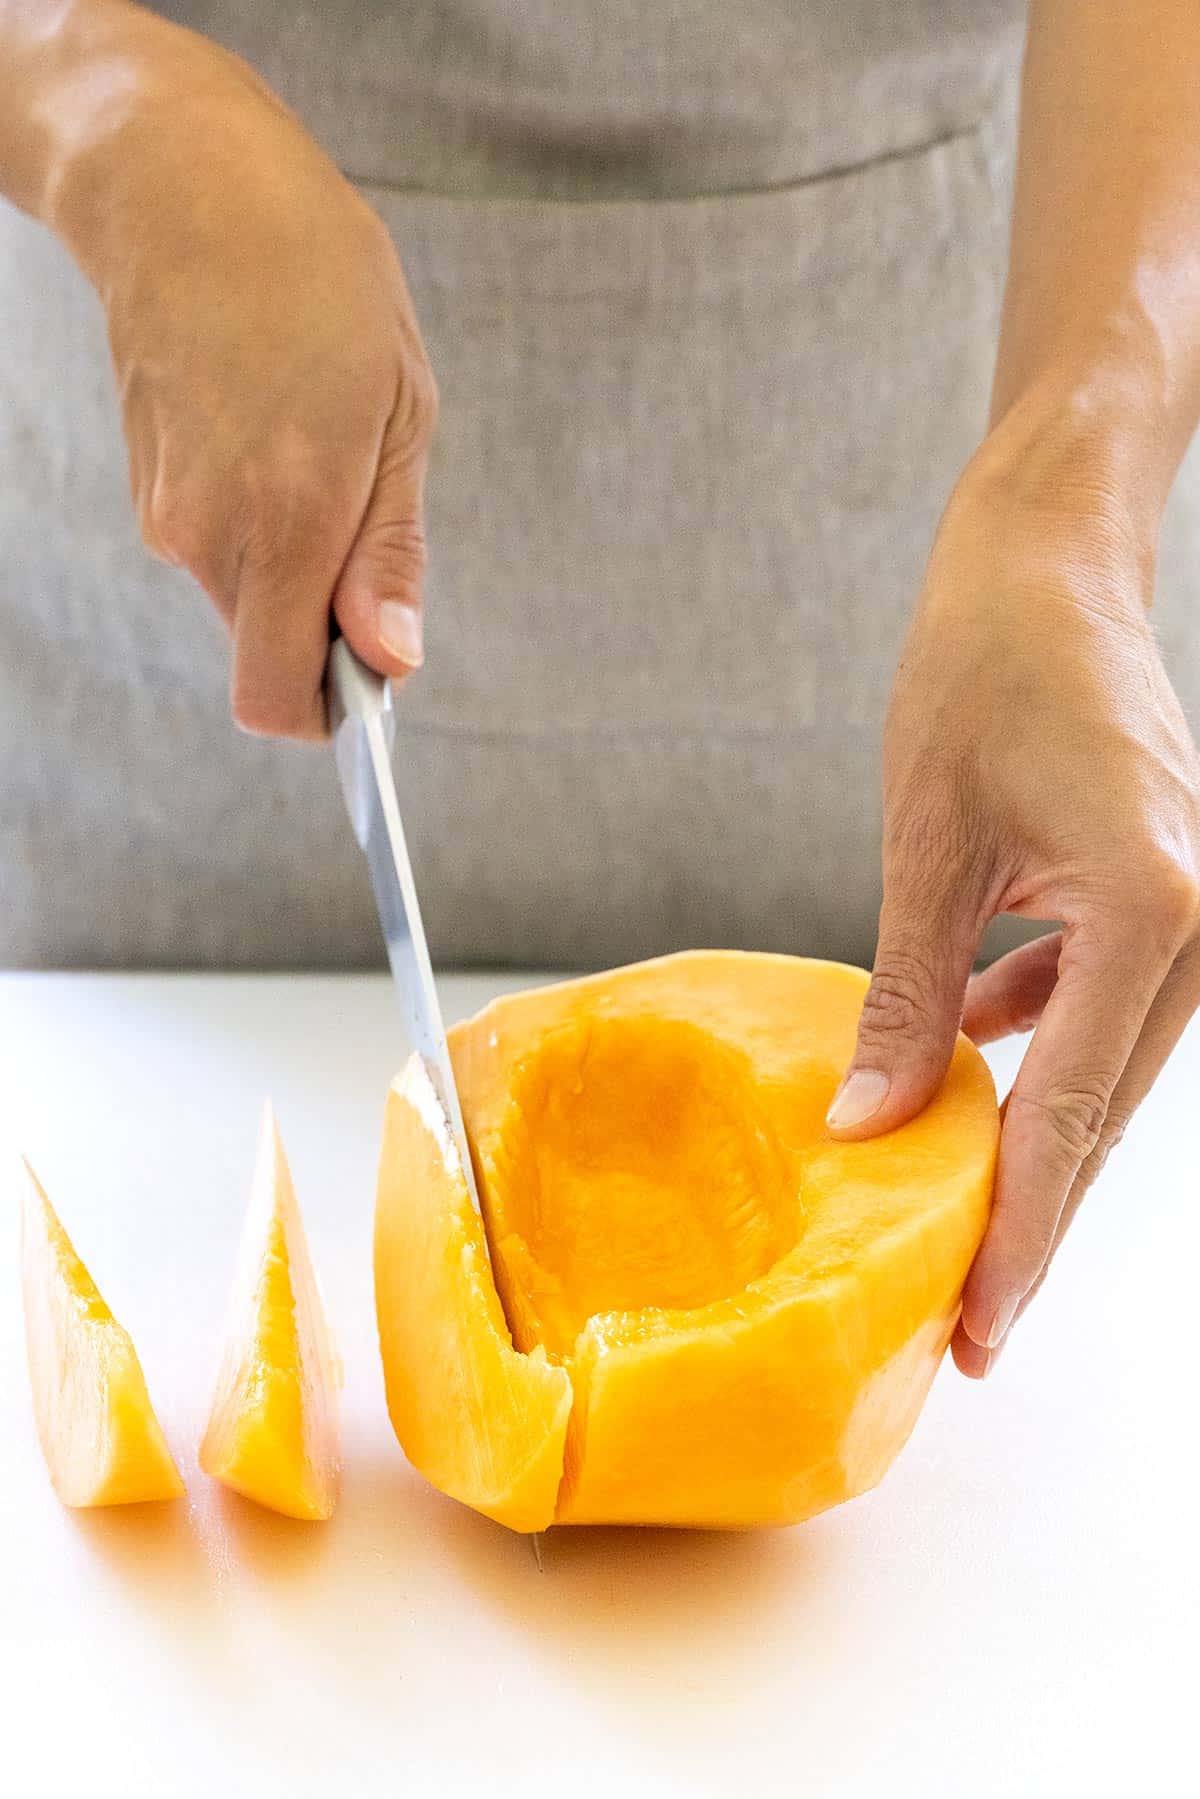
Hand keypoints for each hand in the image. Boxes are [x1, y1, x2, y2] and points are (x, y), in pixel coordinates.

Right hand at [52, 16, 435, 737]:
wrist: (181, 183)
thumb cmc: (314, 278)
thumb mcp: (402, 410)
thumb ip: (390, 552)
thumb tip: (391, 660)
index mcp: (287, 516)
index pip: (275, 698)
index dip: (330, 709)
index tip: (374, 665)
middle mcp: (209, 532)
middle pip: (268, 653)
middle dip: (326, 622)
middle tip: (367, 508)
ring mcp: (165, 514)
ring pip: (247, 599)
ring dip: (297, 563)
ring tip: (322, 446)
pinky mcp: (148, 490)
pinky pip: (221, 550)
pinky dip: (261, 524)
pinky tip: (278, 432)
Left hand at [826, 406, 1199, 1374]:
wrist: (1048, 556)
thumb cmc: (985, 665)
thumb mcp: (924, 841)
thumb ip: (906, 994)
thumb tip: (866, 1126)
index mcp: (1153, 913)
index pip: (1073, 1116)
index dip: (1021, 1233)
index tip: (977, 1329)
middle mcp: (1198, 925)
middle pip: (1104, 1111)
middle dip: (1030, 1210)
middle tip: (963, 1320)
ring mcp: (1191, 909)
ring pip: (1103, 1066)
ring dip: (1033, 1132)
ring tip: (956, 1220)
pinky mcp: (1157, 890)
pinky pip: (1099, 1001)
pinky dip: (1037, 1038)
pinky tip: (971, 1055)